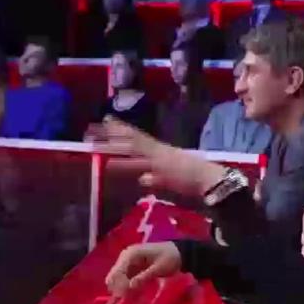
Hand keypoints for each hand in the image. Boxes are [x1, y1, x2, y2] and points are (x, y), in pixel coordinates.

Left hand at [90, 117, 225, 196]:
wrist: (212, 182)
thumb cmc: (198, 180)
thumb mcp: (173, 177)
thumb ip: (156, 178)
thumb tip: (142, 178)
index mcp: (162, 152)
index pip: (139, 137)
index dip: (122, 129)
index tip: (107, 120)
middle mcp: (159, 152)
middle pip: (131, 140)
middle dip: (111, 134)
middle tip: (91, 128)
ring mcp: (159, 160)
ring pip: (132, 150)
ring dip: (113, 146)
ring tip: (93, 141)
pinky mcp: (162, 170)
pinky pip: (140, 165)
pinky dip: (126, 164)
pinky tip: (110, 164)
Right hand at [105, 242, 181, 297]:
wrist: (179, 253)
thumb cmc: (170, 258)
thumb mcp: (159, 268)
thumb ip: (144, 277)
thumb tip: (130, 286)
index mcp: (130, 254)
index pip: (117, 272)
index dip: (120, 286)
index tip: (128, 296)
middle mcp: (125, 258)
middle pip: (114, 277)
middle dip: (120, 289)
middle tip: (131, 299)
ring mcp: (128, 263)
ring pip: (119, 281)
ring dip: (125, 291)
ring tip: (136, 299)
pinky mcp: (132, 269)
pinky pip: (126, 281)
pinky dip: (130, 289)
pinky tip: (137, 296)